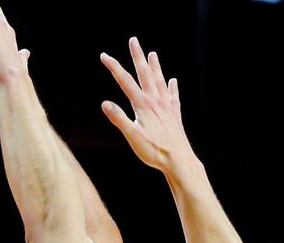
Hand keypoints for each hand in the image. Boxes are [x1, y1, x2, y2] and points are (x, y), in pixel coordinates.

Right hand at [100, 38, 191, 172]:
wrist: (179, 161)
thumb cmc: (154, 151)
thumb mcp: (132, 137)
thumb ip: (119, 119)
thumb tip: (105, 103)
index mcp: (143, 105)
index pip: (125, 82)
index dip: (114, 67)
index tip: (104, 55)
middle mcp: (156, 102)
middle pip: (145, 74)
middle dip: (137, 57)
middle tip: (134, 40)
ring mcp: (167, 108)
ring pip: (160, 82)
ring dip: (155, 67)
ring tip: (152, 54)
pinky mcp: (175, 116)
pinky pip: (173, 97)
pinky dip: (172, 87)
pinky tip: (173, 81)